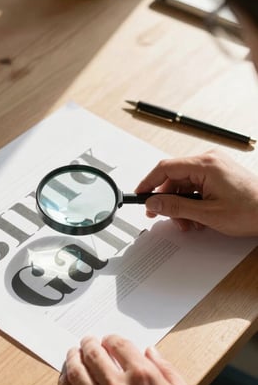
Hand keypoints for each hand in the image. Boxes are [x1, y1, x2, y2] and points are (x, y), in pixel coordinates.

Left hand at [57, 335, 209, 384]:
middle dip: (88, 344)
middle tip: (86, 342)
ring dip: (72, 359)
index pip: (118, 345)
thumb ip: (166, 368)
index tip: (108, 340)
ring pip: (76, 374)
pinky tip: (65, 380)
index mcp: (142, 376)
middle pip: (93, 355)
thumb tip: (150, 351)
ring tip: (72, 355)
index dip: (111, 339)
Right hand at [135, 150, 257, 235]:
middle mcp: (209, 161)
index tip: (138, 195)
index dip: (148, 183)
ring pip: (183, 184)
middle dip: (167, 200)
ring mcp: (214, 167)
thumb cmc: (251, 210)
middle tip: (160, 215)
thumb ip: (176, 207)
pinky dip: (191, 202)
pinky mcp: (217, 175)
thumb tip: (154, 203)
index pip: (165, 168)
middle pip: (173, 178)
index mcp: (206, 165)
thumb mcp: (207, 214)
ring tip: (187, 223)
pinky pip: (195, 186)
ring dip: (180, 205)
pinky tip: (196, 217)